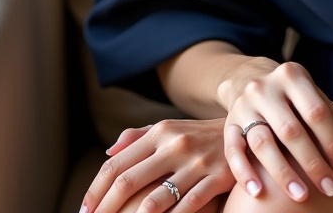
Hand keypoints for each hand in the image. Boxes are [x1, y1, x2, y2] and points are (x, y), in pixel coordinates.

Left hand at [83, 119, 234, 212]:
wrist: (247, 127)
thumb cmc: (200, 135)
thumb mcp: (170, 128)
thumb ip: (138, 137)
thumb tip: (108, 152)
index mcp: (160, 132)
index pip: (116, 164)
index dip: (95, 190)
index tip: (84, 210)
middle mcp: (175, 144)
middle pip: (128, 181)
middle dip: (105, 209)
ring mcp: (196, 162)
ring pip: (154, 200)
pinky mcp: (215, 178)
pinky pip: (186, 208)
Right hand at [221, 60, 332, 201]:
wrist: (249, 80)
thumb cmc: (292, 97)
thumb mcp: (312, 98)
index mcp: (292, 75)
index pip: (316, 112)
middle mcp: (265, 88)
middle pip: (291, 131)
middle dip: (313, 163)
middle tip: (330, 189)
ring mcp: (244, 106)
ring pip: (262, 143)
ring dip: (284, 173)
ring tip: (302, 196)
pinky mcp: (227, 125)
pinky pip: (234, 152)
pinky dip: (245, 174)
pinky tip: (258, 193)